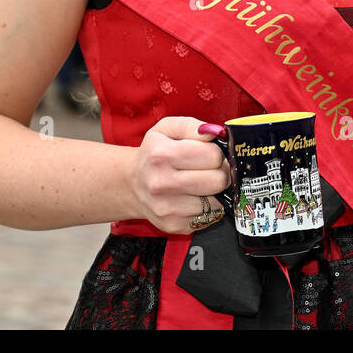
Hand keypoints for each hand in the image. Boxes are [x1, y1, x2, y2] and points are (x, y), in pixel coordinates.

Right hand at [129, 117, 231, 233]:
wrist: (133, 183)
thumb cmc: (154, 153)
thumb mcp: (167, 128)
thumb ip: (193, 126)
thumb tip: (215, 133)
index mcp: (162, 155)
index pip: (213, 155)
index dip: (217, 152)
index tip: (209, 153)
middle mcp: (162, 183)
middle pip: (218, 180)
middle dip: (220, 172)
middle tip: (210, 169)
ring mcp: (167, 208)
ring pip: (216, 201)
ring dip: (214, 192)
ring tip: (200, 183)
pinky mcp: (173, 225)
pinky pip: (209, 217)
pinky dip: (207, 207)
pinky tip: (193, 198)